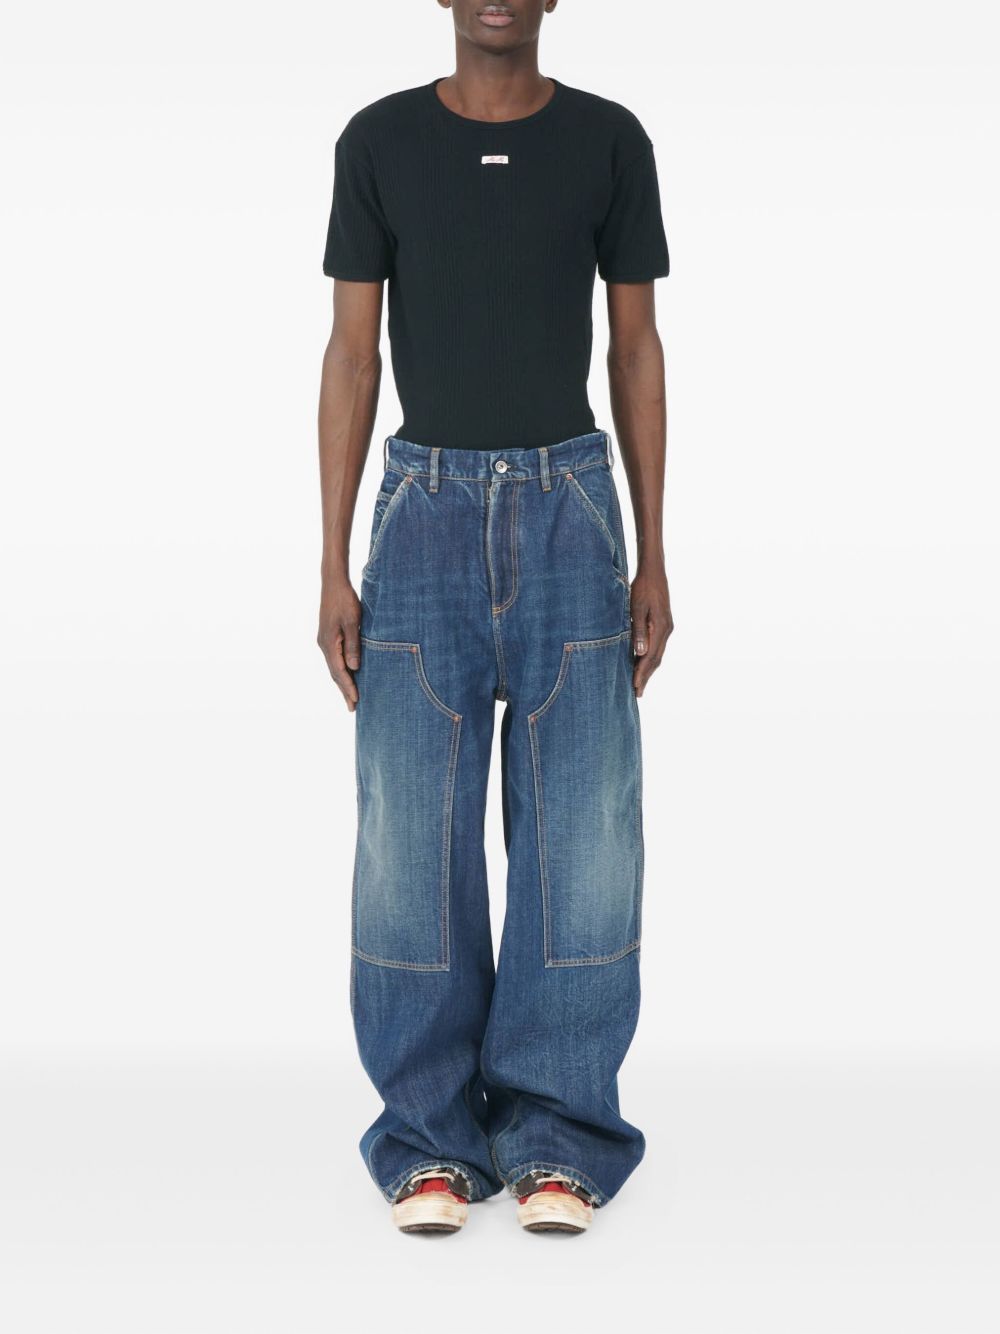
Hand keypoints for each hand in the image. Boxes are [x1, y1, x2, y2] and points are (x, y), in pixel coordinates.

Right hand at [317, 574, 362, 710]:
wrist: (333, 582)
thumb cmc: (345, 600)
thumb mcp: (352, 622)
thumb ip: (353, 645)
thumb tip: (354, 668)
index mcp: (329, 643)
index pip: (339, 672)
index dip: (348, 687)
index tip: (356, 701)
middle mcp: (324, 645)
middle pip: (334, 673)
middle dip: (344, 690)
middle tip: (352, 708)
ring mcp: (325, 641)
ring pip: (334, 667)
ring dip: (342, 682)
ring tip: (351, 697)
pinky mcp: (328, 637)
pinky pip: (335, 659)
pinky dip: (341, 671)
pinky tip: (348, 675)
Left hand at [630, 565, 672, 696]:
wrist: (654, 572)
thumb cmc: (642, 588)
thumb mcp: (636, 608)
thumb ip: (638, 630)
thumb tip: (640, 653)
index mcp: (660, 628)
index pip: (650, 657)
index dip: (642, 673)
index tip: (635, 687)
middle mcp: (666, 630)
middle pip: (656, 659)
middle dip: (646, 676)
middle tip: (637, 693)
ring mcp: (667, 628)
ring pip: (658, 654)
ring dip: (648, 669)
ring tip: (639, 683)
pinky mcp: (664, 624)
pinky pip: (657, 647)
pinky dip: (649, 658)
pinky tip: (642, 663)